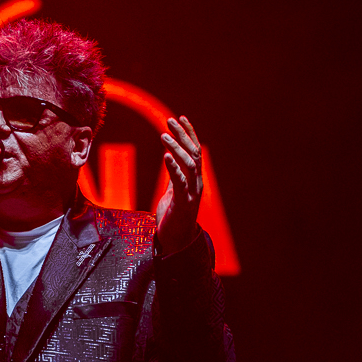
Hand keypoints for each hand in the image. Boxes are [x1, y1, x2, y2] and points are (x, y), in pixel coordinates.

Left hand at [155, 116, 202, 254]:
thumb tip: (170, 159)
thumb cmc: (173, 218)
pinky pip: (180, 182)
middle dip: (183, 135)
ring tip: (164, 135)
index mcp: (194, 179)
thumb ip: (174, 176)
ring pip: (189, 164)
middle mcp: (197, 183)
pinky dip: (173, 167)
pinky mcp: (183, 203)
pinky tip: (165, 156)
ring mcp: (192, 193)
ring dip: (176, 148)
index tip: (180, 118)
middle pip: (193, 153)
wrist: (175, 243)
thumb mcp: (172, 193)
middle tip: (170, 120)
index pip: (194, 151)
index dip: (189, 133)